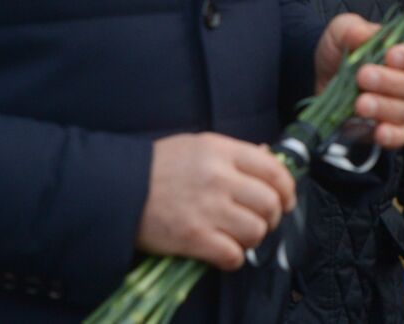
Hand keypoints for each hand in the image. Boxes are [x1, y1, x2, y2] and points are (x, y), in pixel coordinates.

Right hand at [136, 132, 295, 269]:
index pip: (274, 170)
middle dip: (273, 216)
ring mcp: (207, 209)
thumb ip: (234, 153)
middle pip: (270, 203)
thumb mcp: (198, 145)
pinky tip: (225, 252)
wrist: (116, 189)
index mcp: (222, 151)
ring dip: (254, 238)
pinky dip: (234, 258)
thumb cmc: (158, 166)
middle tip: (262, 221)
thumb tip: (268, 157)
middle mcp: (220, 178)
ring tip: (241, 236)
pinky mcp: (193, 238)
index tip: (286, 199)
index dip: (287, 188)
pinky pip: (233, 255)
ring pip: (256, 230)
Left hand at [315, 13, 403, 148]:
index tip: (391, 55)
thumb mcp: (340, 33)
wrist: (320, 79)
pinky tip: (378, 131)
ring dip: (383, 107)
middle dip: (390, 81)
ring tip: (360, 103)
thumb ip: (351, 29)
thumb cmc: (340, 52)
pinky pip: (400, 136)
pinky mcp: (390, 130)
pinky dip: (391, 135)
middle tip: (364, 76)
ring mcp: (401, 107)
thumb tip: (364, 33)